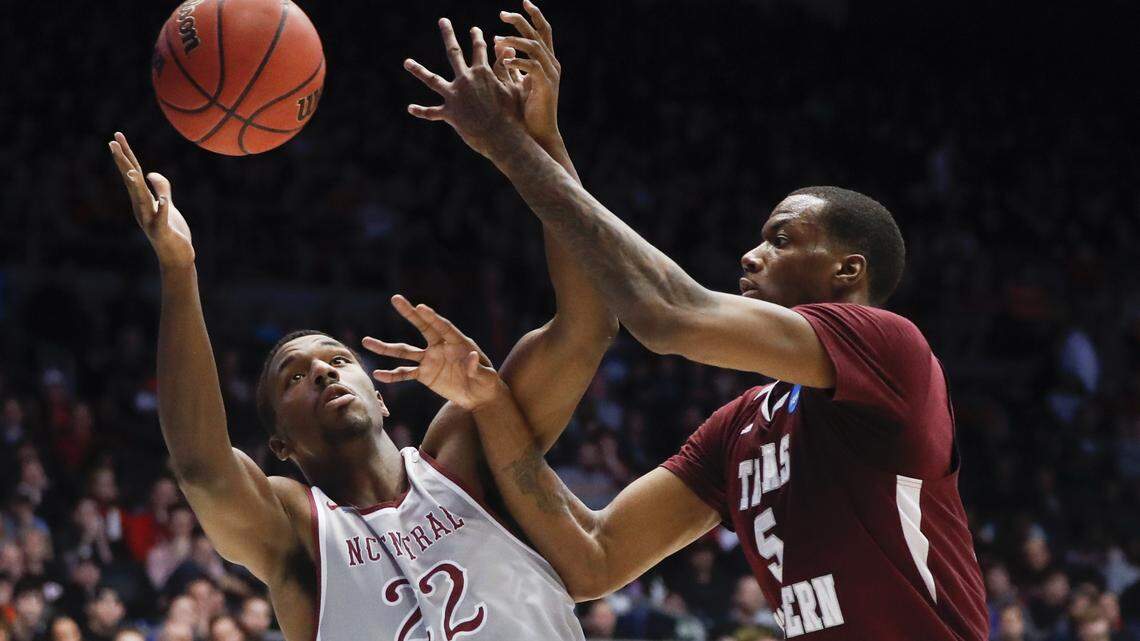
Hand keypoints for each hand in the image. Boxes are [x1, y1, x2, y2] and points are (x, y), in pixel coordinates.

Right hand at [108, 132, 194, 269]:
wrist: (177, 257)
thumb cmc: (171, 231)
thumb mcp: (166, 204)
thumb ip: (161, 188)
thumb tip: (150, 172)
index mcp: (142, 199)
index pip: (132, 172)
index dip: (125, 154)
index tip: (116, 136)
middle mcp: (142, 207)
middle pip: (131, 182)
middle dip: (123, 163)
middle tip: (112, 144)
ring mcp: (150, 220)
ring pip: (141, 200)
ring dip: (136, 187)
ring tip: (132, 171)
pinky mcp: (162, 232)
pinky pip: (161, 220)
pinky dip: (162, 210)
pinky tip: (163, 201)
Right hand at [363, 295, 503, 411]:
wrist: (479, 396)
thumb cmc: (486, 382)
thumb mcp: (486, 376)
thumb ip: (477, 368)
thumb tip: (471, 358)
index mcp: (457, 342)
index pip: (443, 327)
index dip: (432, 317)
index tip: (421, 307)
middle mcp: (440, 346)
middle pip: (423, 327)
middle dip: (410, 314)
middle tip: (396, 298)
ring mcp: (430, 359)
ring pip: (405, 351)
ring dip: (386, 347)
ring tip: (366, 341)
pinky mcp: (424, 374)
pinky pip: (405, 373)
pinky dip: (392, 375)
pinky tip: (378, 374)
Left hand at [404, 19, 526, 158]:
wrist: (502, 137)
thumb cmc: (511, 114)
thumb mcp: (511, 88)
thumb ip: (505, 67)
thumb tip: (508, 48)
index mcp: (482, 73)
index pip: (480, 50)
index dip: (477, 38)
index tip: (474, 30)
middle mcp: (465, 80)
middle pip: (454, 53)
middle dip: (449, 35)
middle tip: (443, 21)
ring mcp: (455, 96)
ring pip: (432, 79)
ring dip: (418, 70)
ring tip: (407, 62)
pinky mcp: (450, 113)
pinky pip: (432, 112)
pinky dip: (421, 111)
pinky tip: (410, 108)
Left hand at [493, 1, 561, 147]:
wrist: (537, 135)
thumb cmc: (523, 112)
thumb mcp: (513, 81)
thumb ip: (507, 62)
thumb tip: (498, 43)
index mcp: (546, 61)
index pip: (542, 31)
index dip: (534, 15)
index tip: (522, 2)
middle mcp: (551, 64)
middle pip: (539, 33)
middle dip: (521, 20)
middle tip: (502, 14)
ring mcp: (550, 74)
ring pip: (534, 46)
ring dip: (514, 40)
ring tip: (497, 40)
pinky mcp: (546, 85)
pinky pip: (533, 66)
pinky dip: (518, 61)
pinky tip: (504, 62)